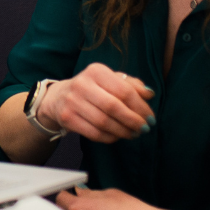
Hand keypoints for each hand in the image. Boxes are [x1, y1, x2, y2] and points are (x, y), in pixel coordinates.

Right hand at [40, 63, 154, 142]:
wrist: (59, 98)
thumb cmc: (92, 89)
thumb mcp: (110, 80)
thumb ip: (131, 85)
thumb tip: (149, 94)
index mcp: (96, 71)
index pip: (124, 90)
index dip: (140, 107)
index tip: (151, 117)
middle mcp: (82, 84)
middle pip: (114, 107)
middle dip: (133, 121)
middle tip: (144, 128)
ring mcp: (72, 101)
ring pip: (104, 122)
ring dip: (123, 131)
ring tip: (134, 134)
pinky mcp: (67, 118)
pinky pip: (94, 133)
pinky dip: (110, 137)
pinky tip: (118, 136)